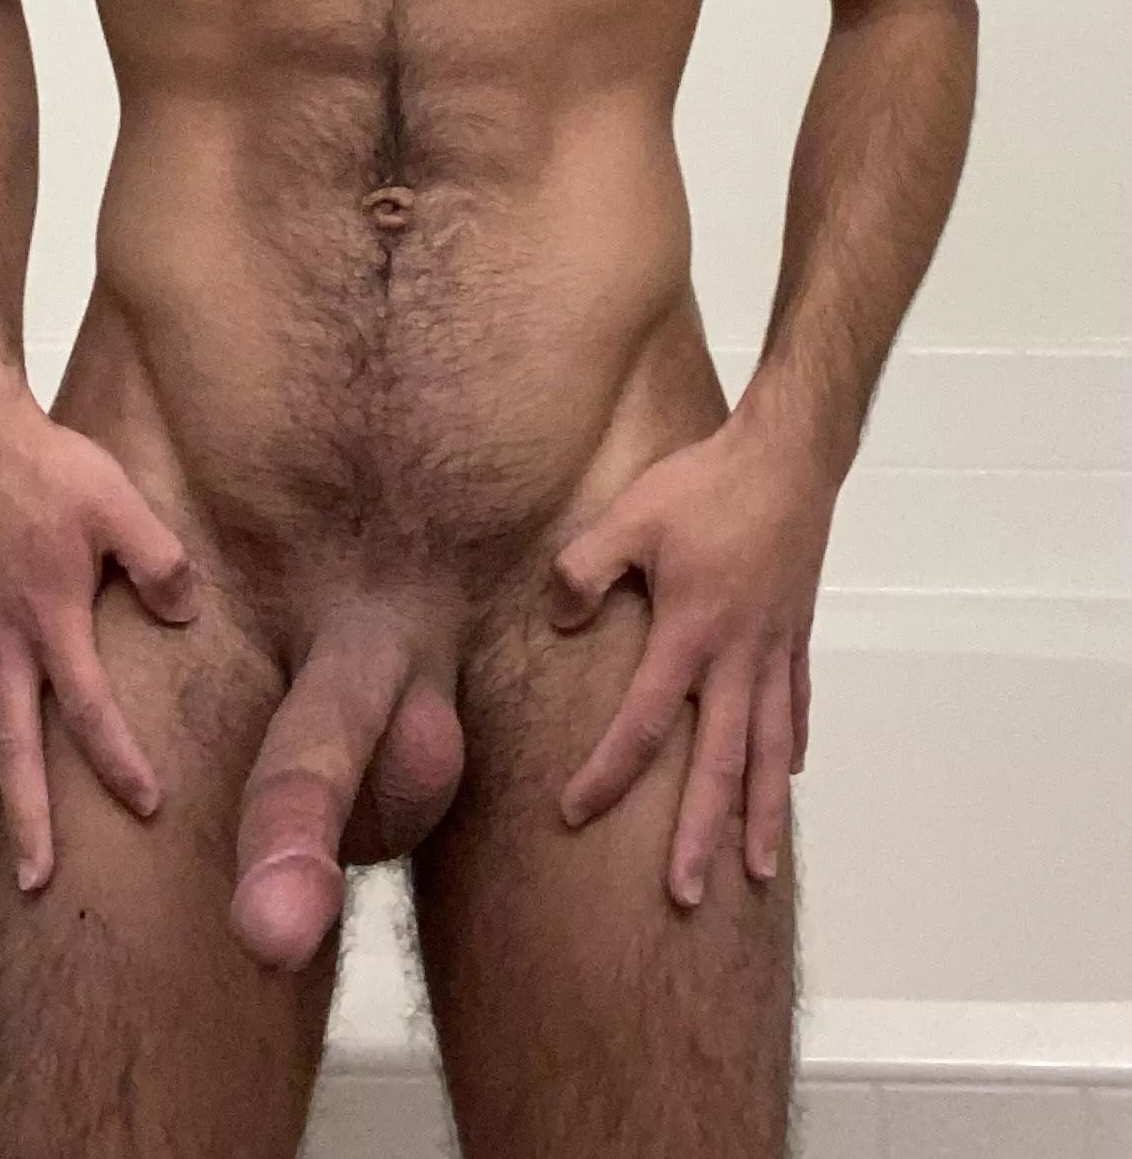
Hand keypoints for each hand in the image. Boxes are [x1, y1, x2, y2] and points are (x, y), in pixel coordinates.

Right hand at [0, 392, 200, 891]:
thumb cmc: (52, 470)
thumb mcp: (122, 505)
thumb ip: (159, 563)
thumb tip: (185, 619)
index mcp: (50, 619)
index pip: (88, 710)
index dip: (117, 761)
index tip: (146, 804)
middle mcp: (5, 641)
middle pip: (14, 748)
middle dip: (26, 818)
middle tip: (35, 880)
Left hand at [547, 408, 838, 903]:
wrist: (788, 457)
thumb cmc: (706, 485)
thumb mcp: (629, 516)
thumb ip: (584, 569)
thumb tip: (558, 620)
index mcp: (692, 634)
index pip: (644, 723)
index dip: (608, 773)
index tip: (573, 813)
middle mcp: (739, 657)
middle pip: (719, 764)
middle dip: (702, 834)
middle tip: (687, 897)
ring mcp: (776, 650)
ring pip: (770, 751)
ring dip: (763, 814)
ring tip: (759, 872)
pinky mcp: (796, 633)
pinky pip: (796, 706)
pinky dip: (791, 747)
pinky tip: (790, 775)